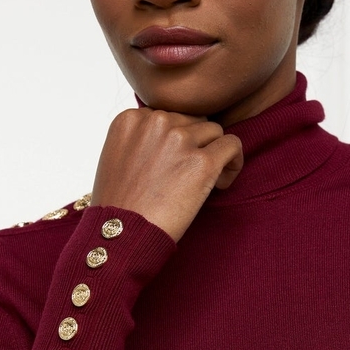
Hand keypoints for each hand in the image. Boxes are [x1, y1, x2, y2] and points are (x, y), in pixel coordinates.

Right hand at [90, 107, 242, 241]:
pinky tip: (222, 183)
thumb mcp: (115, 156)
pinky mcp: (202, 162)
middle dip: (195, 143)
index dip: (175, 140)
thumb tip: (170, 135)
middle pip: (193, 119)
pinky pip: (233, 145)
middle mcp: (155, 122)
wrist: (122, 234)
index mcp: (131, 118)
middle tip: (189, 174)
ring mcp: (180, 140)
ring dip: (214, 153)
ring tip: (207, 181)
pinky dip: (233, 162)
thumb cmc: (118, 204)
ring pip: (214, 130)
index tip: (173, 165)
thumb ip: (139, 138)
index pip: (169, 115)